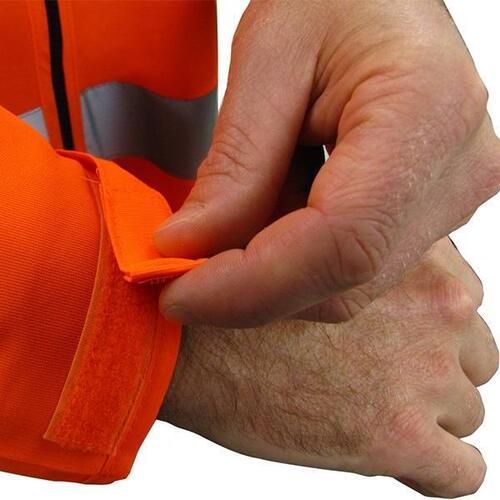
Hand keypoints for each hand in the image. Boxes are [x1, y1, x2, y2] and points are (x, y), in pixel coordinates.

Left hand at [155, 0, 499, 326]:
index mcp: (427, 113)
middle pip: (343, 277)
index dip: (251, 286)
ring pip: (345, 284)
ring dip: (270, 269)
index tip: (178, 294)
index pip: (341, 242)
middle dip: (250, 287)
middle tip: (183, 262)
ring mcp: (449, 200)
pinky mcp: (427, 213)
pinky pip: (351, 266)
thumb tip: (189, 247)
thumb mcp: (270, 57)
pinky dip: (294, 257)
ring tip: (235, 210)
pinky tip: (273, 210)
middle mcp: (457, 173)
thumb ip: (236, 163)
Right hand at [159, 238, 498, 496]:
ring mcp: (425, 375)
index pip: (458, 294)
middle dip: (427, 361)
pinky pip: (460, 469)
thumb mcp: (311, 243)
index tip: (385, 329)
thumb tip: (375, 264)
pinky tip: (392, 454)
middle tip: (370, 367)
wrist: (189, 341)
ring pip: (462, 407)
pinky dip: (434, 467)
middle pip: (467, 349)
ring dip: (425, 412)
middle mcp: (436, 310)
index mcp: (417, 256)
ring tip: (366, 406)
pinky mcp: (404, 439)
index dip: (418, 317)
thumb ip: (361, 254)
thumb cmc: (242, 291)